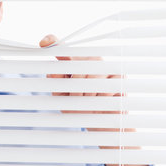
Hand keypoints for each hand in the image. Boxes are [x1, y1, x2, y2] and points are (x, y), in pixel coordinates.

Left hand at [39, 34, 142, 160]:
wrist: (100, 124)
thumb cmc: (80, 107)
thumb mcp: (63, 97)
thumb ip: (57, 84)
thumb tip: (52, 72)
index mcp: (76, 63)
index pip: (64, 49)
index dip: (54, 43)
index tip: (45, 42)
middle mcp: (91, 61)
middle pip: (79, 64)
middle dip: (74, 84)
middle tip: (75, 96)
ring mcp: (107, 67)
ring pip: (93, 75)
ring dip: (87, 92)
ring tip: (87, 101)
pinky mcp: (120, 77)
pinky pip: (106, 84)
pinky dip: (100, 96)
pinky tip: (100, 101)